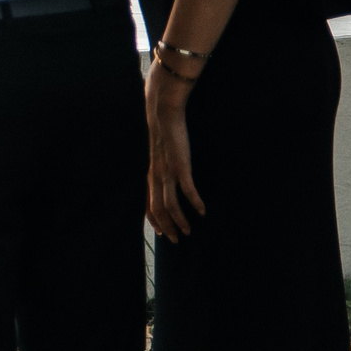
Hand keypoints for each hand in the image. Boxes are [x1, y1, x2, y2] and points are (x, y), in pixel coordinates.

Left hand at [144, 58, 204, 241]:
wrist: (162, 109)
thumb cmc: (161, 129)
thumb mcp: (158, 151)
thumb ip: (160, 164)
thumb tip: (166, 172)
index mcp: (150, 172)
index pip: (148, 202)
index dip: (154, 219)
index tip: (163, 233)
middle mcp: (155, 174)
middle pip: (157, 208)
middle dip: (167, 227)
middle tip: (177, 240)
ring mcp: (167, 171)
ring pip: (169, 203)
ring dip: (180, 220)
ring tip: (189, 232)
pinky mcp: (180, 164)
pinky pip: (187, 188)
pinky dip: (194, 202)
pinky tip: (202, 211)